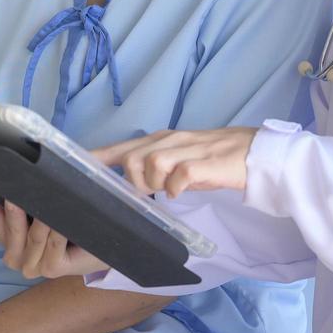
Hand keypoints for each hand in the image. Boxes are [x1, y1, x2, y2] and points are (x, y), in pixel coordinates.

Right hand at [0, 186, 106, 278]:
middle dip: (13, 207)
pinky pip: (53, 241)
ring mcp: (34, 267)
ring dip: (40, 215)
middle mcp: (17, 259)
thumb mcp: (38, 211)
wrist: (101, 250)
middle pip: (11, 228)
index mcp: (10, 243)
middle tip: (14, 183)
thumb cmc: (70, 227)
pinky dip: (57, 228)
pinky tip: (62, 216)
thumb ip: (16, 201)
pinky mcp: (52, 269)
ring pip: (33, 234)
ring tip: (44, 191)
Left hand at [93, 127, 256, 197]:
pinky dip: (176, 188)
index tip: (75, 168)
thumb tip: (132, 185)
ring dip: (154, 184)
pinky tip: (182, 192)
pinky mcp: (205, 164)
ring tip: (169, 190)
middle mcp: (170, 141)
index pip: (121, 147)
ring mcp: (187, 150)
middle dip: (133, 181)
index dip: (97, 158)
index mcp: (161, 140)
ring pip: (151, 164)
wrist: (258, 154)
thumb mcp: (180, 159)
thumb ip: (156, 168)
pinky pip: (179, 177)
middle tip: (150, 193)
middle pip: (131, 157)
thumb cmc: (217, 159)